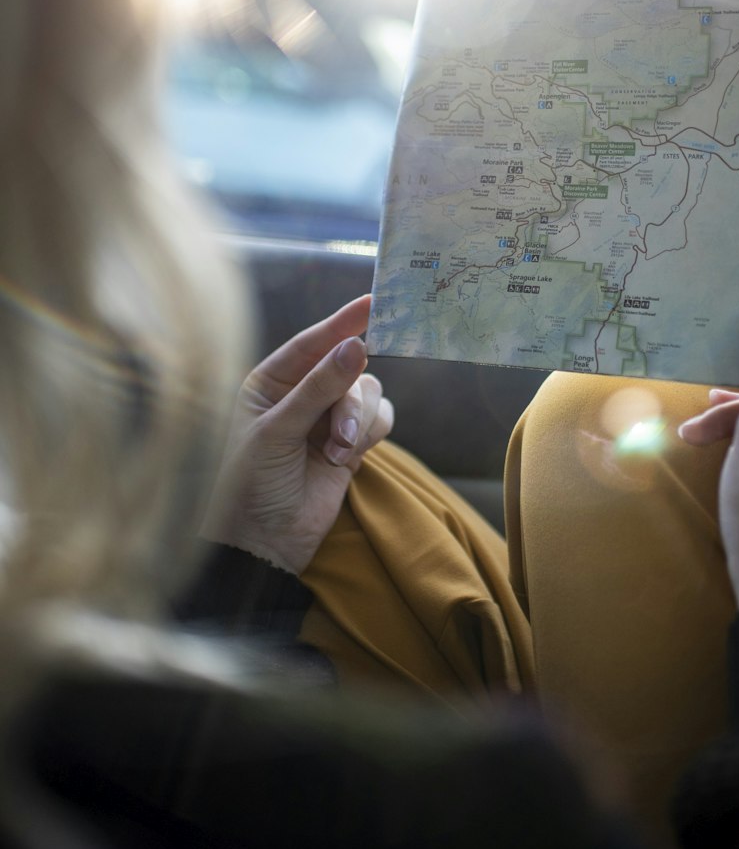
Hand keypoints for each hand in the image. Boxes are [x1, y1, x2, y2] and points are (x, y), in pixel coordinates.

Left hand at [201, 296, 393, 574]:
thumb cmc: (249, 484)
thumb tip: (357, 346)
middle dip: (349, 401)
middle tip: (340, 437)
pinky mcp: (351, 445)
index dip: (342, 322)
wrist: (261, 545)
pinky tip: (347, 462)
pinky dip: (370, 435)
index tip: (373, 302)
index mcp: (270, 382)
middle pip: (349, 369)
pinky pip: (380, 419)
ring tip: (337, 456)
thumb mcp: (277, 431)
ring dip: (359, 423)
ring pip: (368, 394)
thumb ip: (319, 388)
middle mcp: (301, 395)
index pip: (311, 342)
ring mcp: (328, 419)